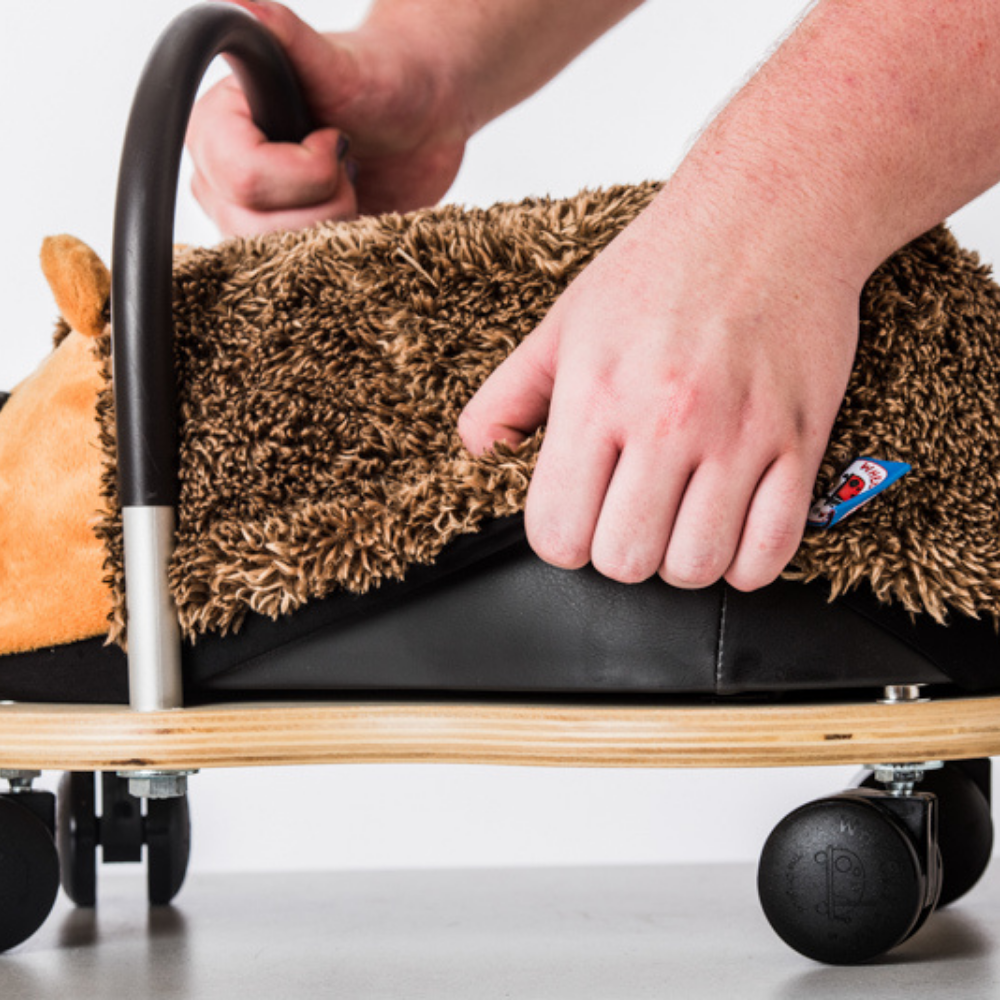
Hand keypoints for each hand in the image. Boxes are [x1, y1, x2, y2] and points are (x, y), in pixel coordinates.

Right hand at [187, 0, 467, 234]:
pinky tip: (351, 212)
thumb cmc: (379, 80)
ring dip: (334, 224)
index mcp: (215, 127)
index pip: (243, 177)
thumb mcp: (334, 60)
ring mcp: (250, 220)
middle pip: (258, 227)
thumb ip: (285, 35)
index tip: (334, 140)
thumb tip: (239, 1)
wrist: (421, 120)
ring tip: (349, 183)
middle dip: (325, 199)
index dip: (303, 170)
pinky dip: (338, 248)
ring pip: (281, 256)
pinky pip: (302, 273)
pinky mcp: (283, 249)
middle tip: (348, 162)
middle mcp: (220, 179)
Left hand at [459, 189, 862, 590]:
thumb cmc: (662, 268)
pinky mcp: (799, 440)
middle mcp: (667, 420)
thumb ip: (509, 396)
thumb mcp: (563, 324)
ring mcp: (739, 434)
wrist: (770, 213)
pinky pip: (770, 551)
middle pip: (626, 561)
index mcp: (597, 395)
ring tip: (679, 522)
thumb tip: (481, 451)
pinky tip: (731, 531)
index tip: (577, 520)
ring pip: (696, 567)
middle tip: (629, 519)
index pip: (558, 534)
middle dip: (620, 553)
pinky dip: (745, 563)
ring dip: (680, 560)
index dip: (561, 541)